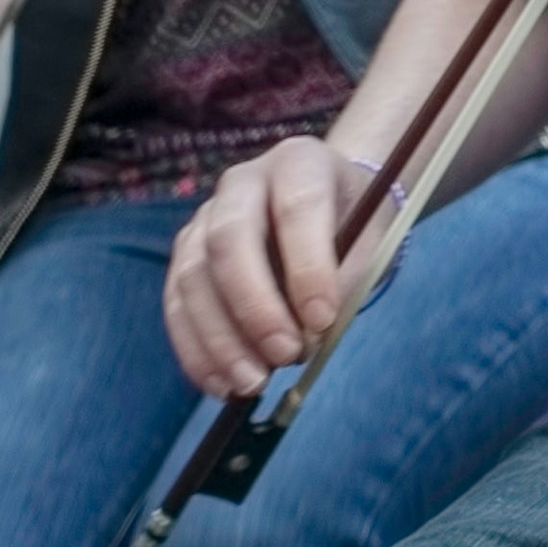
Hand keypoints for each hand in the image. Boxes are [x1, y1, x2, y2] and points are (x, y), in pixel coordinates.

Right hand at [161, 135, 388, 398]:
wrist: (324, 201)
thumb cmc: (352, 219)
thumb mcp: (371, 236)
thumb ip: (349, 276)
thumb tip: (310, 334)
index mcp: (299, 162)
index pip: (297, 206)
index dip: (308, 265)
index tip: (323, 320)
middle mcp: (243, 182)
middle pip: (229, 239)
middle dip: (254, 306)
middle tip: (285, 355)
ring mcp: (204, 218)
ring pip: (193, 277)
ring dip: (220, 339)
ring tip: (252, 383)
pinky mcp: (184, 256)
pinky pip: (177, 305)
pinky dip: (196, 350)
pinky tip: (221, 384)